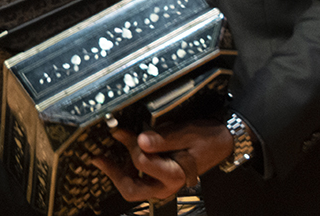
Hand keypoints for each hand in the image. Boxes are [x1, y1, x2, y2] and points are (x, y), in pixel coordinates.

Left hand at [93, 120, 234, 202]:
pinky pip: (137, 179)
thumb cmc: (206, 138)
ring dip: (117, 171)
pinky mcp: (159, 179)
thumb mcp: (186, 133)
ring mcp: (161, 185)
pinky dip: (126, 168)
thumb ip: (163, 138)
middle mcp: (166, 186)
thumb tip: (141, 140)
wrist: (221, 142)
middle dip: (113, 173)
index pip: (142, 163)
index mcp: (174, 174)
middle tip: (97, 157)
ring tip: (106, 153)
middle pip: (131, 189)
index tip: (117, 130)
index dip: (128, 145)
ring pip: (132, 187)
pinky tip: (122, 152)